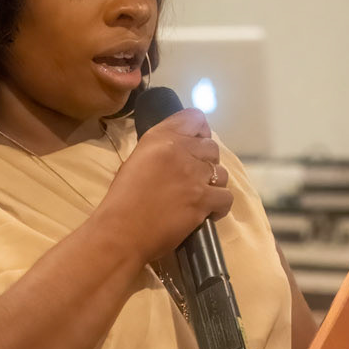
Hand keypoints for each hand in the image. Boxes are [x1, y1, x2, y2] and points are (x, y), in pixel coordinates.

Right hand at [99, 109, 232, 270]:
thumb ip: (159, 151)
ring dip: (214, 184)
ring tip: (201, 197)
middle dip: (207, 162)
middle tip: (195, 178)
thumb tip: (178, 154)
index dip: (200, 131)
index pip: (195, 118)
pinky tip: (208, 212)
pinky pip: (226, 197)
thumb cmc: (122, 200)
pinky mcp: (202, 200)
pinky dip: (220, 206)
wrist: (121, 231)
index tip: (195, 146)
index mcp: (160, 137)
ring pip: (221, 173)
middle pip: (212, 148)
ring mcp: (193, 175)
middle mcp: (180, 150)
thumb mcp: (137, 161)